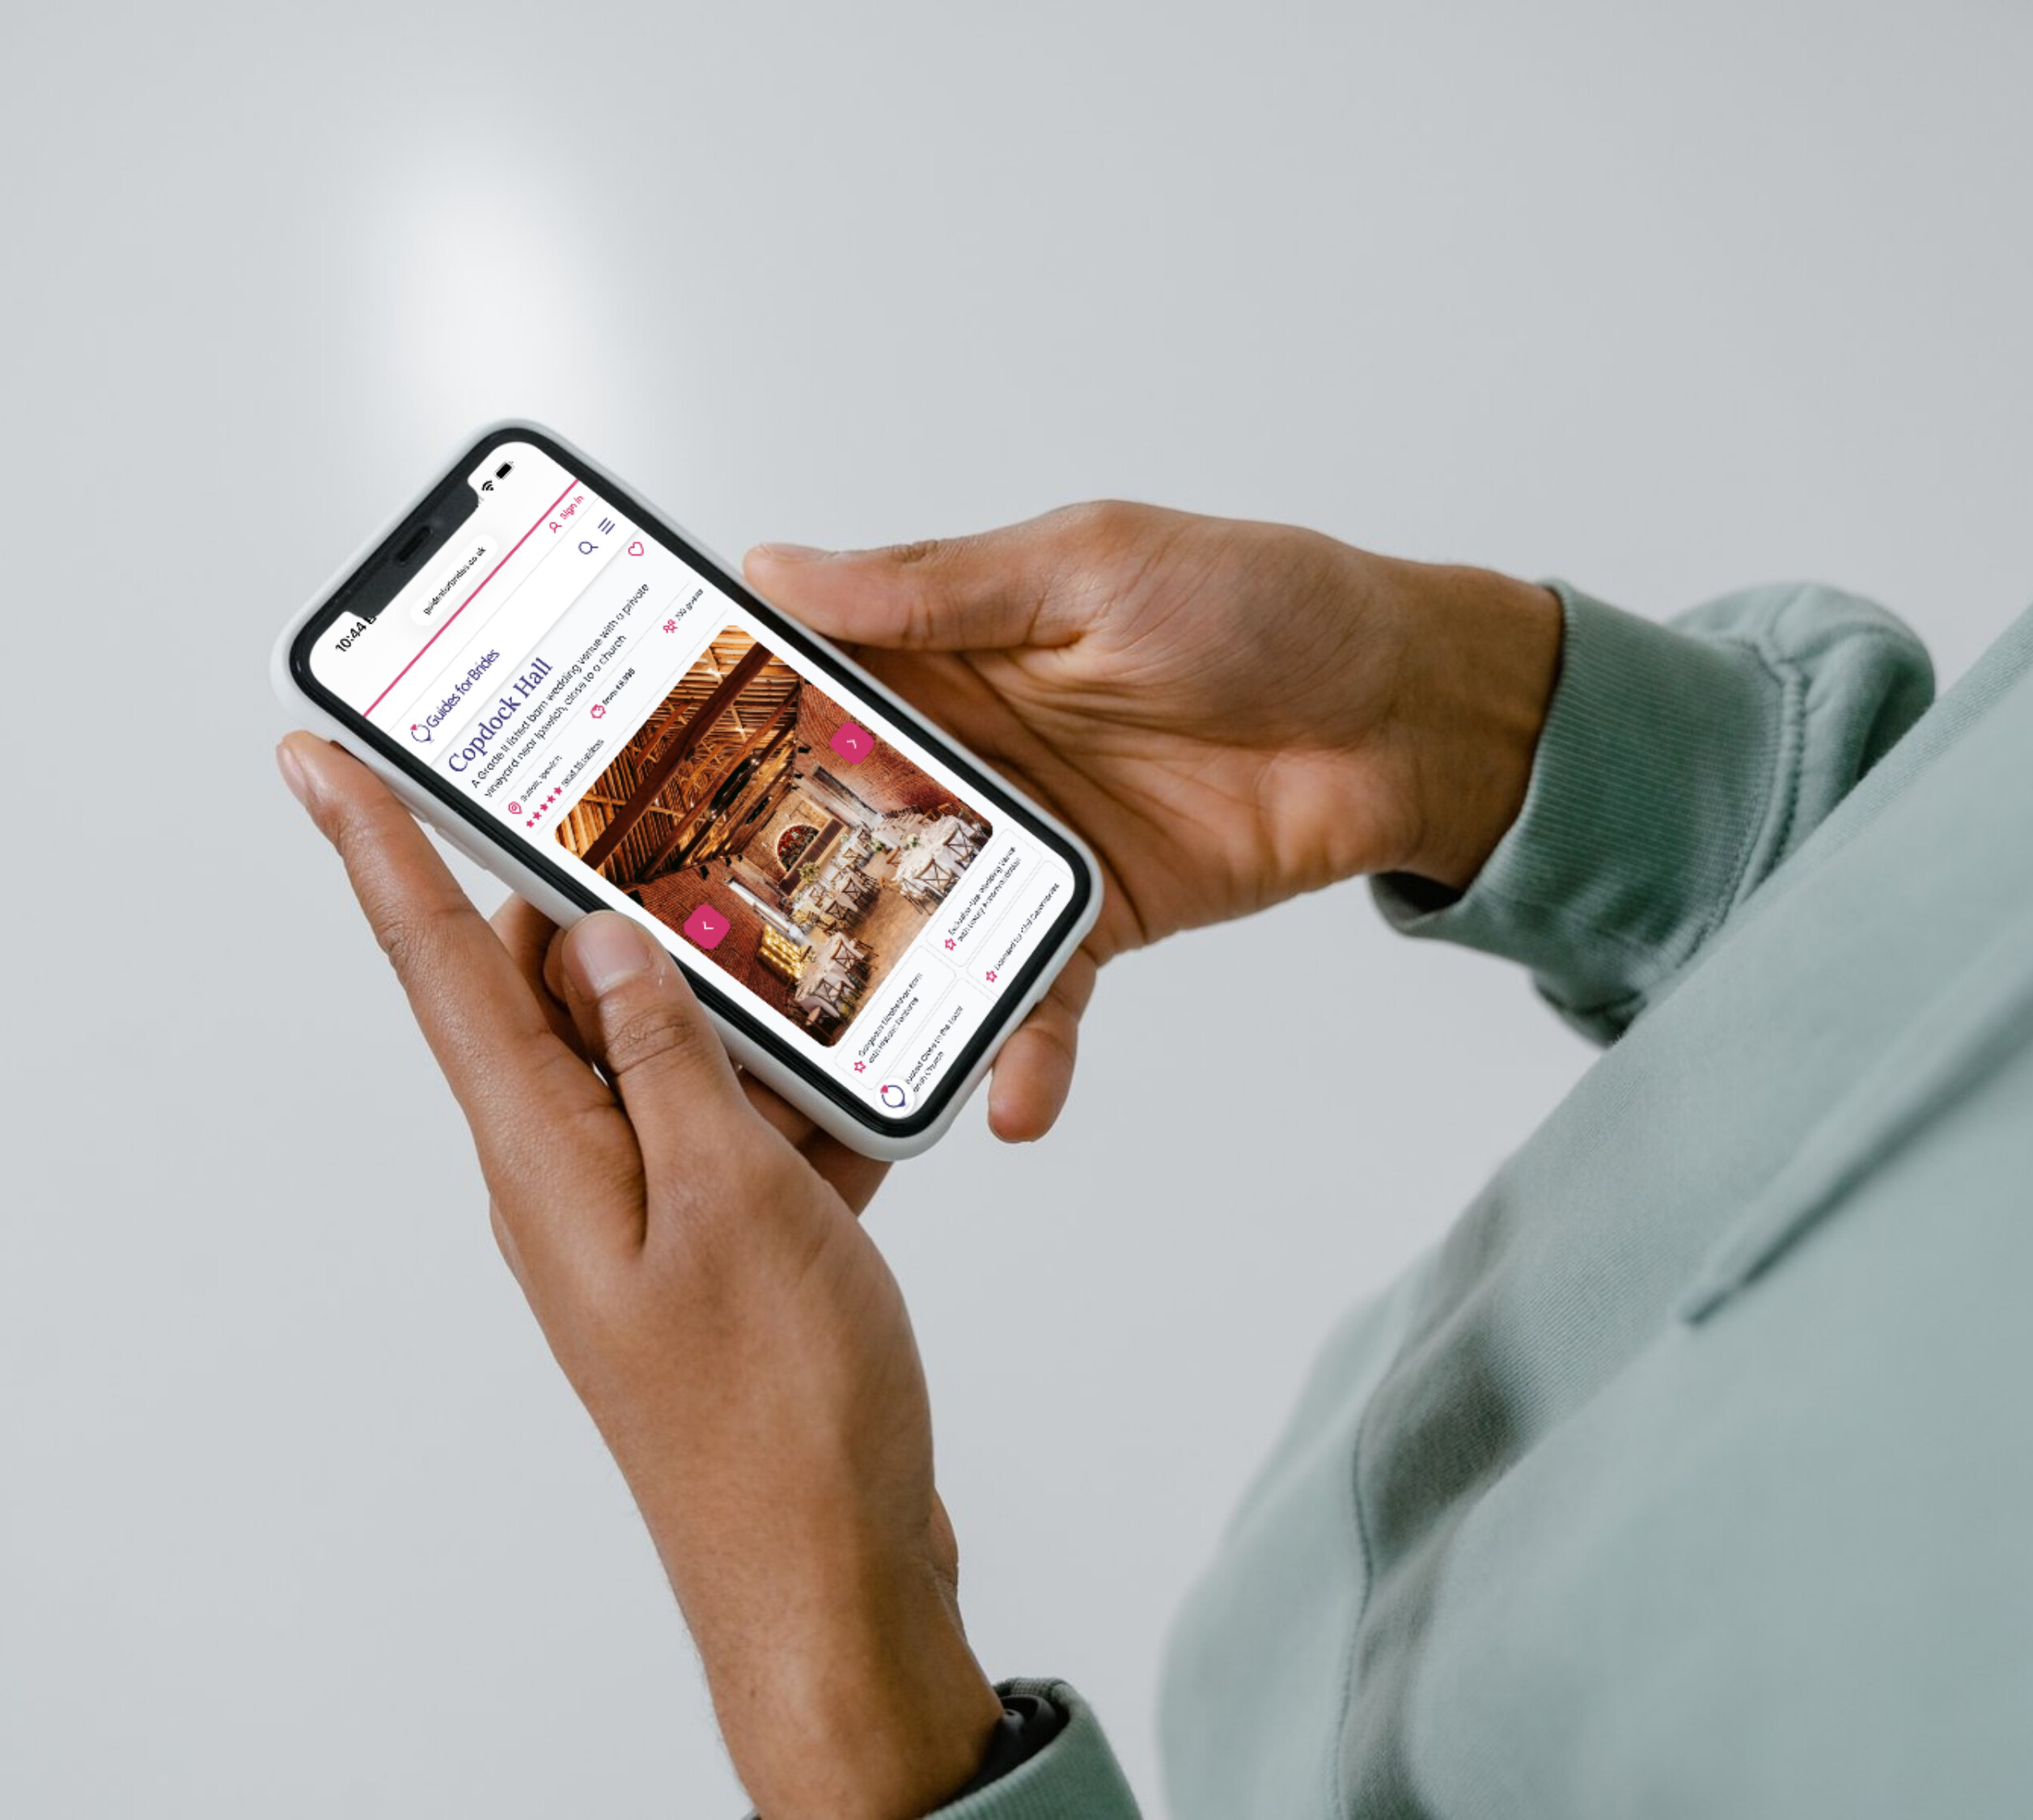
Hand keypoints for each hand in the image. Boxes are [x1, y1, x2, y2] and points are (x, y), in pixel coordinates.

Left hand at [277, 733, 1004, 1819]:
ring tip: (812, 957)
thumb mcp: (734, 1202)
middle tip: (668, 807)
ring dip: (734, 1009)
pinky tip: (869, 1078)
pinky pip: (732, 1129)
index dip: (376, 851)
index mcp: (545, 1154)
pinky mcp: (708, 1246)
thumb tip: (604, 940)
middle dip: (614, 899)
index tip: (314, 758)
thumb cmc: (776, 1416)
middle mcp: (570, 1171)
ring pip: (665, 1054)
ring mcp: (641, 1210)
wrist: (828, 1574)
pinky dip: (793, 1099)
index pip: (443, 966)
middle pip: (560, 991)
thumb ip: (671, 1059)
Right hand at [747, 508, 1560, 1135]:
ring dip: (869, 993)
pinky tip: (1007, 1103)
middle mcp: (960, 758)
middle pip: (827, 832)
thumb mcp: (1090, 569)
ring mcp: (1019, 850)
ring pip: (910, 930)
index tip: (623, 786)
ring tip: (824, 1068)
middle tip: (685, 968)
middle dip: (758, 894)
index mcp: (943, 652)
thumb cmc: (1263, 604)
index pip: (798, 690)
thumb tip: (780, 569)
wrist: (1409, 714)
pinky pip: (1032, 998)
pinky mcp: (1089, 923)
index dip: (714, 731)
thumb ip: (939, 588)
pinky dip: (1021, 1054)